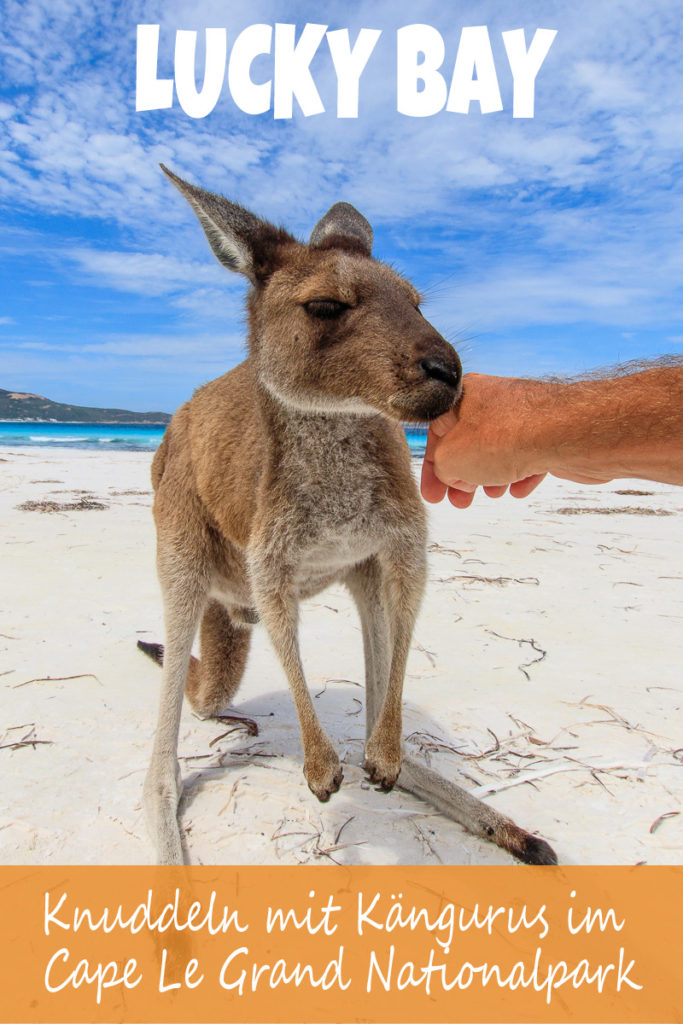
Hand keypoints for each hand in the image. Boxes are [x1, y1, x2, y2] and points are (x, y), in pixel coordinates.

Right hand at [420, 374, 545, 506]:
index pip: (438, 431)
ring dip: (490, 476)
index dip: (432, 465)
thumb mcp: (452, 459)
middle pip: (469, 442)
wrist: (569, 432)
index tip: (432, 492)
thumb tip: (453, 475)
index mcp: (465, 395)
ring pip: (499, 450)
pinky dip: (521, 474)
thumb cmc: (508, 437)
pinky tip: (518, 490)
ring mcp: (524, 414)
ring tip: (491, 495)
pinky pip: (529, 455)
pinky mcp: (550, 431)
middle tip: (458, 501)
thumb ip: (443, 469)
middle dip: (462, 476)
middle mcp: (494, 400)